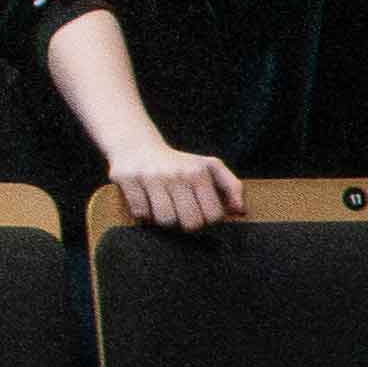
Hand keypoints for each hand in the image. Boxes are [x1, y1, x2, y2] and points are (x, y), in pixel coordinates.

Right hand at [107, 141, 247, 240]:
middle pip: (190, 223)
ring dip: (164, 219)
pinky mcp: (127, 179)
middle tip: (181, 212)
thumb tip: (240, 211)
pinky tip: (145, 202)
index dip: (208, 219)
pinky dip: (142, 214)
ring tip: (163, 207)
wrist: (136, 143)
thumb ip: (231, 186)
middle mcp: (176, 173)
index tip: (200, 210)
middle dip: (187, 223)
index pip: (212, 215)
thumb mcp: (209, 166)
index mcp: (198, 172)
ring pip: (164, 220)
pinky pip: (140, 213)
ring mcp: (150, 176)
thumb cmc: (178, 162)